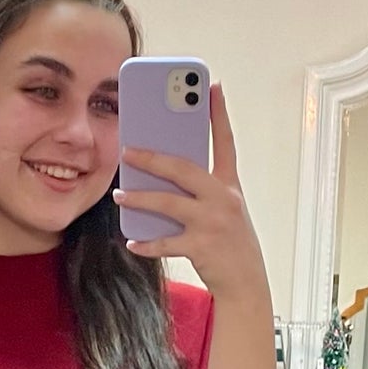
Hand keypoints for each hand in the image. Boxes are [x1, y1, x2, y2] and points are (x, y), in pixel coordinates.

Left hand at [115, 83, 269, 304]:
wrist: (247, 283)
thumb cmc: (230, 243)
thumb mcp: (224, 210)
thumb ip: (201, 191)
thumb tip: (162, 177)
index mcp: (230, 185)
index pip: (225, 142)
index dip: (219, 113)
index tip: (212, 86)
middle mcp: (224, 199)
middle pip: (184, 169)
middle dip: (153, 158)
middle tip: (128, 151)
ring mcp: (213, 223)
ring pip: (169, 203)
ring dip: (140, 198)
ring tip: (120, 194)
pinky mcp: (202, 247)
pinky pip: (166, 242)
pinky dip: (147, 244)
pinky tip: (132, 242)